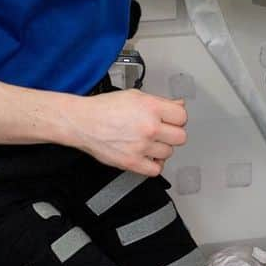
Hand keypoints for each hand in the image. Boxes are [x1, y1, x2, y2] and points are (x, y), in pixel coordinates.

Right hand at [69, 90, 187, 176]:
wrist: (83, 122)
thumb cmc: (105, 108)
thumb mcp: (135, 96)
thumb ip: (160, 102)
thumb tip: (178, 105)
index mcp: (151, 107)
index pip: (182, 116)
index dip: (177, 118)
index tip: (171, 120)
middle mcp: (149, 127)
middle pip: (180, 137)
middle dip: (172, 133)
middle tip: (162, 131)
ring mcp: (142, 146)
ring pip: (168, 153)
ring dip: (161, 148)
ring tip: (149, 142)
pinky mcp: (132, 162)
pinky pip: (156, 170)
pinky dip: (154, 165)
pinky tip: (148, 157)